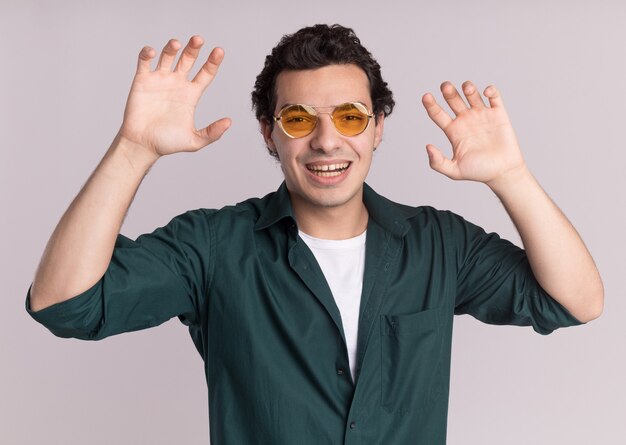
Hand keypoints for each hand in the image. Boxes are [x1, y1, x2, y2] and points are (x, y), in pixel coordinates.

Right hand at [118, 35, 230, 158]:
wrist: (142, 145)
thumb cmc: (167, 143)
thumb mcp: (194, 141)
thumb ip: (212, 133)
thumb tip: (229, 122)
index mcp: (191, 95)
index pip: (205, 73)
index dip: (213, 62)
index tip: (219, 51)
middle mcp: (177, 83)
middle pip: (188, 59)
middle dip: (194, 48)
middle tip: (199, 39)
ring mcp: (160, 80)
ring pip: (168, 56)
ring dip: (172, 47)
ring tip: (177, 44)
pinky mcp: (142, 80)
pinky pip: (145, 62)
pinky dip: (147, 53)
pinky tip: (151, 52)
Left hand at [421, 81, 525, 186]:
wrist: (503, 173)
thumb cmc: (479, 172)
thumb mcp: (454, 170)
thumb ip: (437, 162)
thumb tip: (427, 147)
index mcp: (453, 131)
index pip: (438, 114)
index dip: (431, 104)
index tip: (426, 96)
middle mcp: (466, 120)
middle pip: (453, 99)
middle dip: (448, 91)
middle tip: (445, 87)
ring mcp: (482, 115)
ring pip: (472, 94)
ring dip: (468, 88)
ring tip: (467, 89)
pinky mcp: (498, 114)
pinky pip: (494, 97)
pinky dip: (490, 90)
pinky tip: (486, 92)